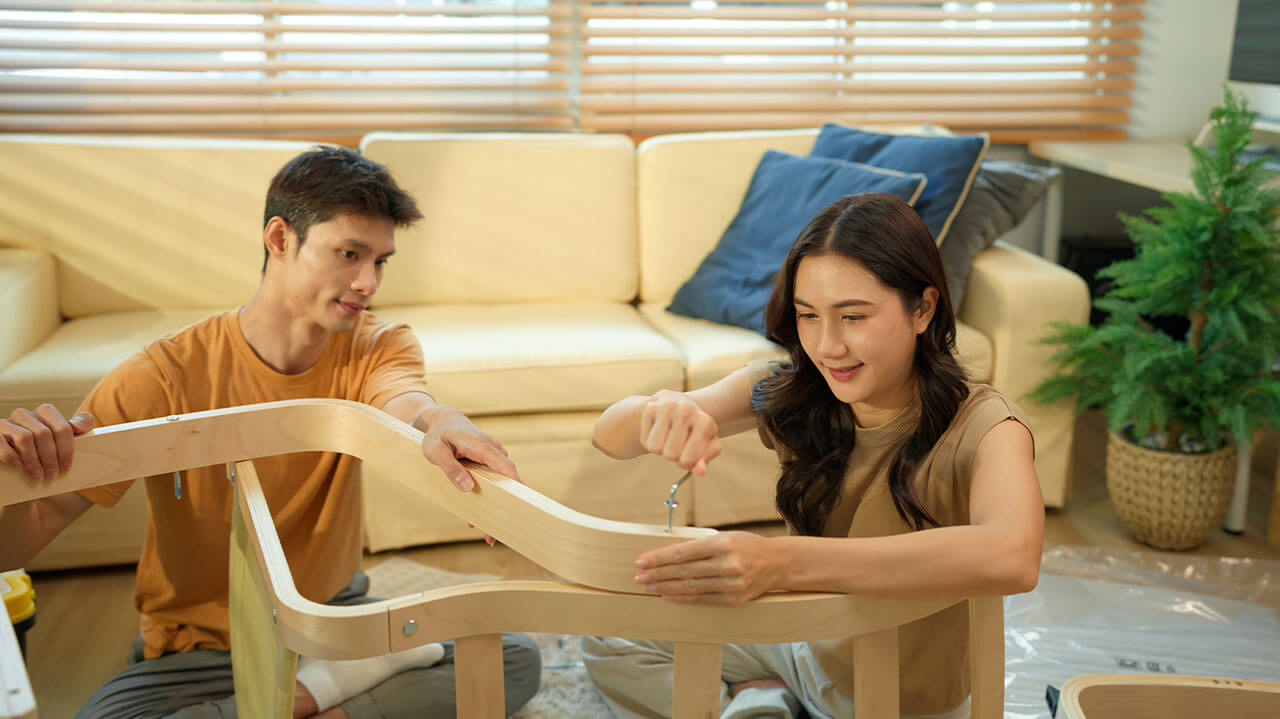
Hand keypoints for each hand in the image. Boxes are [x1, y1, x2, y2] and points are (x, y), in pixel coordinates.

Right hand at [0, 405, 94, 480]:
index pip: (62, 428)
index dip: (66, 450)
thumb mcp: (63, 438)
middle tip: (52, 475)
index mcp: (44, 413)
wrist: (15, 464)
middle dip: (50, 457)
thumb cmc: (44, 451)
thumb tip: (78, 426)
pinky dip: (10, 455)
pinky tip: (17, 466)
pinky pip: (0, 442)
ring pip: (24, 438)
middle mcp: (24, 415)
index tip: (66, 468)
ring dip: (33, 460)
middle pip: (44, 434)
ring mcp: (6, 424)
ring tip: (37, 476)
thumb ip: (80, 425)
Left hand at [417, 405, 519, 546]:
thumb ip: (451, 469)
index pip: (505, 466)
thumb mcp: (436, 451)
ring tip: (486, 534)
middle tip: (493, 536)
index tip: (520, 503)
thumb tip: (468, 488)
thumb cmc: (438, 435)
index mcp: (481, 446)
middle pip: (506, 480)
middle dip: (504, 507)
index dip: (515, 484)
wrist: (442, 419)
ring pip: (500, 483)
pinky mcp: (490, 462)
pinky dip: (488, 497)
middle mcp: (493, 450)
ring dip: (495, 505)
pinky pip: (493, 480)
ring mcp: (493, 456)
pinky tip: (475, 516)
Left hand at [633, 531, 781, 605]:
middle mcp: (727, 564)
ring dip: (665, 587)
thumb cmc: (747, 546)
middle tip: (639, 576)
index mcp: (723, 544)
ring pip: (690, 587)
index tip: (642, 560)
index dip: (659, 558)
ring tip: (648, 587)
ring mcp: (731, 583)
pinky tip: (667, 595)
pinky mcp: (733, 599)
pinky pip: (702, 599)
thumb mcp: (725, 537)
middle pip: (683, 571)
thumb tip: (666, 554)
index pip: (683, 552)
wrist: (777, 563)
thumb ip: (699, 545)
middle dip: (658, 574)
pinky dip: (682, 598)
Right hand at [639, 390, 720, 475]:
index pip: (688, 460)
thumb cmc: (696, 432)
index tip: (689, 453)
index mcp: (705, 423)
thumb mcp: (707, 447)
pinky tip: (660, 430)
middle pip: (670, 455)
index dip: (685, 463)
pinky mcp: (651, 407)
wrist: (682, 406)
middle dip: (672, 456)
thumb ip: (704, 460)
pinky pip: (645, 439)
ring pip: (655, 448)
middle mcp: (687, 411)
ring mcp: (668, 406)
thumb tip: (699, 472)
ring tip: (669, 437)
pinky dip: (650, 440)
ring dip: (660, 449)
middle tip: (677, 443)